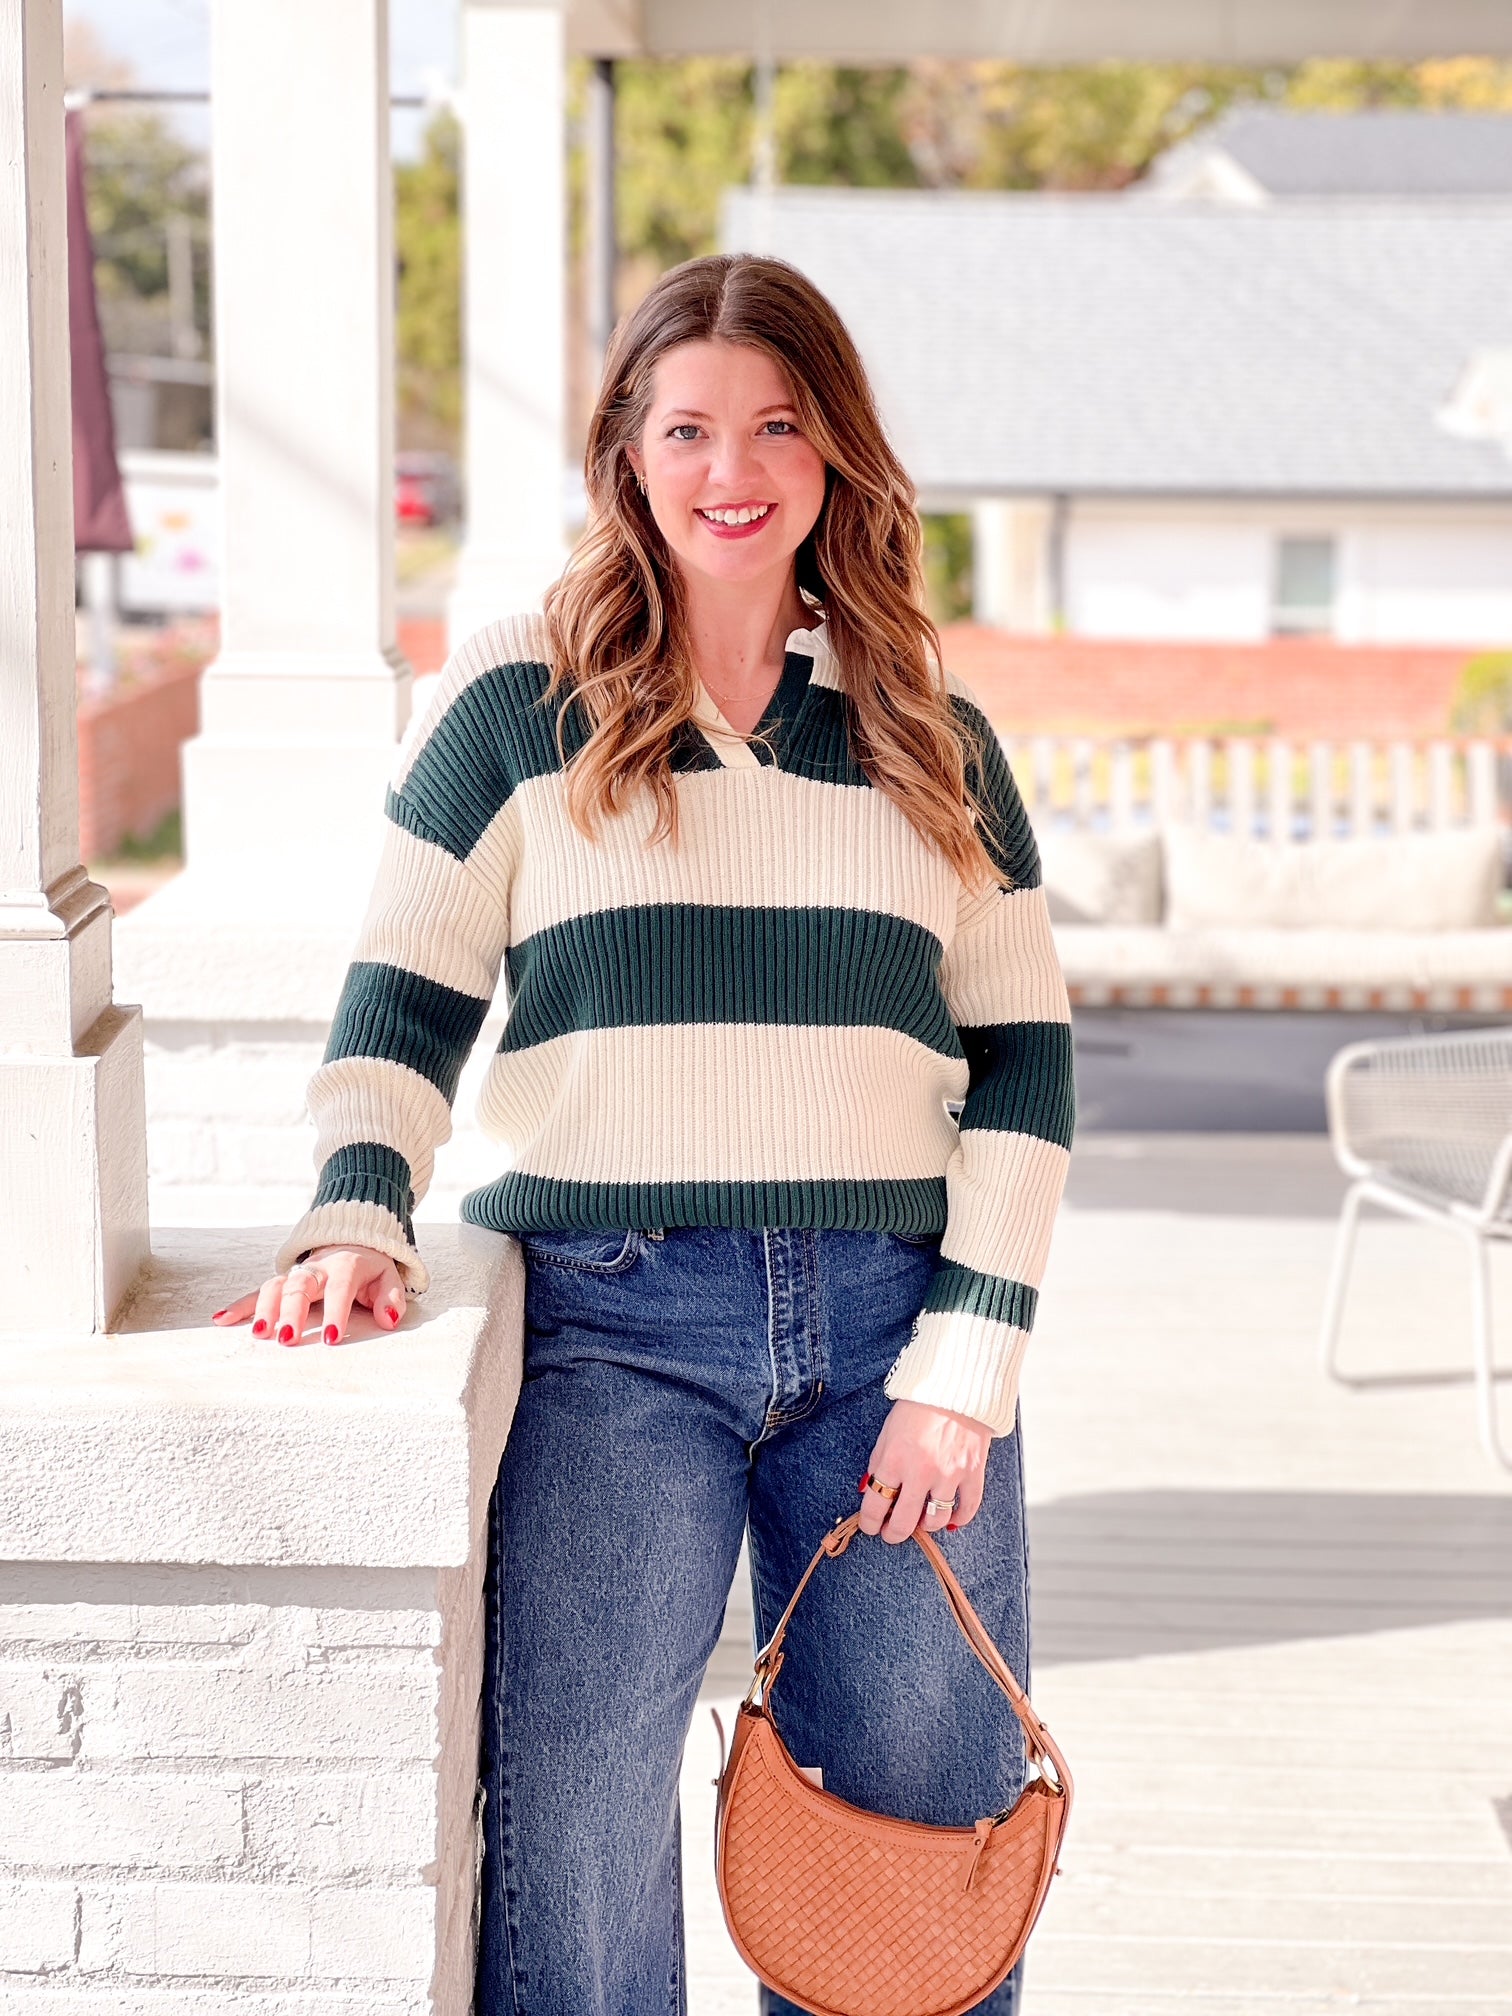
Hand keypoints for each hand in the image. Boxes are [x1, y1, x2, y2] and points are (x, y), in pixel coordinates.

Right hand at [209, 1245, 406, 1345]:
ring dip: (264, 1309)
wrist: (351, 1239)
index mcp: (345, 1267)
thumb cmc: (370, 1267)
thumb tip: (389, 1319)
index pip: (340, 1289)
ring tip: (259, 1333)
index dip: (335, 1313)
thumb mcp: (389, 1277)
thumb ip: (391, 1297)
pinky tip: (221, 1320)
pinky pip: (257, 1292)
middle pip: (299, 1287)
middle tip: (287, 1339)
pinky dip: (239, 1305)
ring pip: (274, 1287)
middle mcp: (315, 1269)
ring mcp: (295, 1275)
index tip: (332, 1339)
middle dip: (292, 1312)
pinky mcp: (281, 1282)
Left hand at [858, 1398, 991, 1542]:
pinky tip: (950, 1519)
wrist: (956, 1388)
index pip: (875, 1505)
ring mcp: (949, 1474)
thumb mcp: (888, 1433)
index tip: (871, 1526)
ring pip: (935, 1521)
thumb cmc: (918, 1408)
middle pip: (904, 1522)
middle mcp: (920, 1471)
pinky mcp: (972, 1473)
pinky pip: (967, 1509)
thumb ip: (878, 1464)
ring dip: (925, 1526)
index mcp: (894, 1459)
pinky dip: (958, 1519)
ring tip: (921, 1521)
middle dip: (894, 1534)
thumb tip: (870, 1490)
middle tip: (892, 1533)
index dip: (870, 1523)